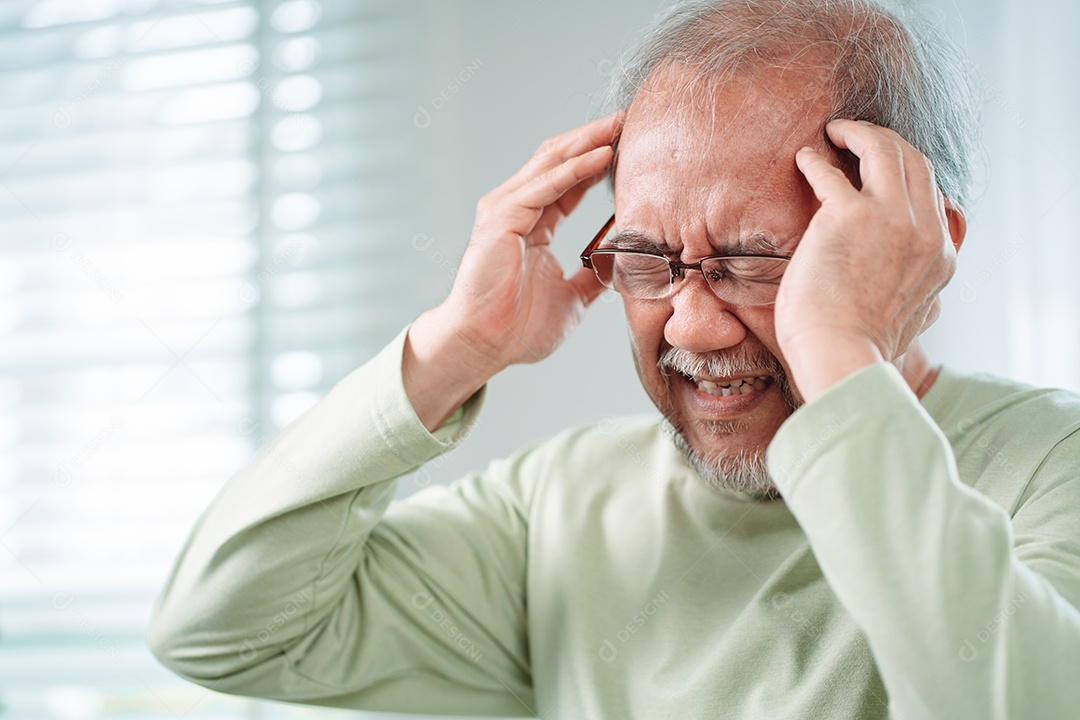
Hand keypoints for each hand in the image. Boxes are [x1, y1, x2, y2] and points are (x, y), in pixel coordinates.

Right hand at [405, 113, 621, 428]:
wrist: (485, 346)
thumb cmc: (518, 329)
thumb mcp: (572, 299)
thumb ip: (592, 277)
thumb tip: (620, 266)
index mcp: (531, 223)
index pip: (569, 180)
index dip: (598, 160)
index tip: (630, 146)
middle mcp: (515, 208)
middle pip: (559, 159)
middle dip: (594, 137)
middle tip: (629, 120)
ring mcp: (505, 209)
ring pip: (552, 162)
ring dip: (588, 142)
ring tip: (620, 126)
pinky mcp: (501, 217)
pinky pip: (545, 185)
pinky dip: (576, 169)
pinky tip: (603, 156)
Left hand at [775, 120, 964, 401]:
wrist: (842, 360)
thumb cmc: (863, 350)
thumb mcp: (915, 322)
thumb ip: (923, 298)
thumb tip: (928, 304)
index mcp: (941, 256)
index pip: (932, 192)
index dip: (906, 171)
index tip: (878, 166)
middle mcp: (924, 230)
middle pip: (913, 160)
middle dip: (885, 141)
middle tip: (856, 138)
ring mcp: (890, 219)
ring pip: (883, 150)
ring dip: (858, 134)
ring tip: (834, 133)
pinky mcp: (848, 216)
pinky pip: (830, 172)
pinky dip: (815, 160)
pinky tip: (803, 159)